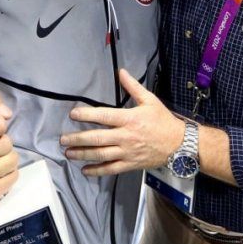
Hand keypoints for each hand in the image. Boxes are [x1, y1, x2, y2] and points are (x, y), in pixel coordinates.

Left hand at [61, 69, 184, 175]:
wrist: (179, 144)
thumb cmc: (163, 121)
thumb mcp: (150, 100)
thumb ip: (133, 87)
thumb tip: (121, 72)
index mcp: (130, 119)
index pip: (104, 116)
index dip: (86, 115)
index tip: (73, 114)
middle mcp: (126, 136)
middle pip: (97, 138)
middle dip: (77, 139)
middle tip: (63, 139)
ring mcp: (127, 152)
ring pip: (101, 155)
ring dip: (82, 154)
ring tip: (68, 153)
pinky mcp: (130, 164)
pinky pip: (111, 169)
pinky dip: (97, 171)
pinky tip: (85, 170)